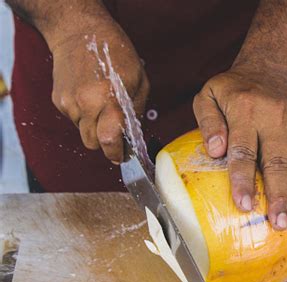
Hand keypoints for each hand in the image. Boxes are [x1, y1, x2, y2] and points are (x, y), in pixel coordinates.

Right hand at [49, 15, 148, 163]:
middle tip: (116, 132)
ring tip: (102, 105)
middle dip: (105, 143)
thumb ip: (136, 110)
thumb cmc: (115, 53)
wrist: (79, 32)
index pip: (109, 140)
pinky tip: (89, 96)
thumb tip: (134, 135)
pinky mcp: (58, 100)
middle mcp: (86, 104)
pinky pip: (73, 119)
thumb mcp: (139, 80)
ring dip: (94, 127)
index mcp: (109, 99)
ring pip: (83, 131)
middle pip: (93, 143)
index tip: (121, 156)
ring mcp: (69, 103)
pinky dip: (83, 115)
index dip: (115, 153)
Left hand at [193, 65, 286, 229]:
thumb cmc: (234, 89)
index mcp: (246, 110)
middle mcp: (276, 116)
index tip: (245, 205)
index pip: (244, 150)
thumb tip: (215, 151)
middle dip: (280, 194)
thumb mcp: (209, 95)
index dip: (244, 179)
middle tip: (278, 223)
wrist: (270, 66)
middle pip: (279, 160)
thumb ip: (208, 121)